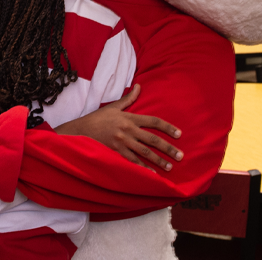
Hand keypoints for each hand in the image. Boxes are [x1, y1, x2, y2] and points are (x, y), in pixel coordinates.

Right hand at [54, 84, 183, 170]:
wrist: (80, 130)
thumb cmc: (97, 118)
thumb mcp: (114, 107)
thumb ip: (129, 98)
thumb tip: (139, 86)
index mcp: (129, 118)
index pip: (153, 121)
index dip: (167, 127)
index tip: (179, 134)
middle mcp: (128, 130)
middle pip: (152, 139)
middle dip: (167, 148)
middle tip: (181, 156)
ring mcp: (122, 143)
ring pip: (144, 153)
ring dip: (158, 160)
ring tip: (170, 167)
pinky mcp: (116, 152)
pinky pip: (132, 162)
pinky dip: (143, 168)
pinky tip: (152, 174)